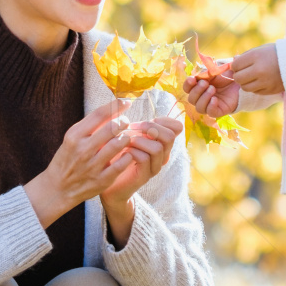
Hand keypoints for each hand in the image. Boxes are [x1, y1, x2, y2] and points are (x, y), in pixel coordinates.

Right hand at [24, 100, 135, 228]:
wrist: (57, 188)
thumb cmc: (67, 159)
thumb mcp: (73, 139)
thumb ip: (90, 126)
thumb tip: (112, 109)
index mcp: (74, 136)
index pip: (99, 114)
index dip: (116, 105)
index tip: (126, 102)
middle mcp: (83, 149)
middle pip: (111, 127)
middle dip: (123, 121)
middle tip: (126, 122)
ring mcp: (92, 166)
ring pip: (118, 144)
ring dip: (126, 138)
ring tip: (126, 137)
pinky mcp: (101, 180)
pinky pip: (122, 164)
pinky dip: (128, 156)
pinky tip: (127, 154)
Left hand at [100, 115, 183, 246]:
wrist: (109, 183)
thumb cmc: (118, 155)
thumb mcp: (128, 135)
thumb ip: (136, 124)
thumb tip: (129, 102)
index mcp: (161, 143)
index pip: (176, 128)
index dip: (164, 120)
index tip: (148, 119)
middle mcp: (162, 155)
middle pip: (169, 136)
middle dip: (150, 127)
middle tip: (133, 127)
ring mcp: (154, 167)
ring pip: (157, 148)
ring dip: (139, 140)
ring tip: (125, 140)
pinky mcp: (143, 176)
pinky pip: (143, 159)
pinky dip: (131, 151)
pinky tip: (122, 151)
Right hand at [185, 62, 239, 117]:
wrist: (239, 85)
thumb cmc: (226, 77)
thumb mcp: (217, 71)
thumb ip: (209, 68)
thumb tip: (206, 62)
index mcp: (198, 87)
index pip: (187, 89)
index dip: (187, 84)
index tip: (192, 79)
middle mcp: (202, 98)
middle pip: (191, 99)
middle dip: (197, 90)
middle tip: (206, 83)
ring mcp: (209, 105)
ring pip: (199, 108)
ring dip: (203, 98)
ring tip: (212, 89)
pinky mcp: (218, 111)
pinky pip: (210, 113)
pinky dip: (210, 106)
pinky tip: (215, 99)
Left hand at [230, 43, 282, 94]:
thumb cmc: (276, 54)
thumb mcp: (261, 50)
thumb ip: (246, 56)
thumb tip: (233, 63)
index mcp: (256, 56)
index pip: (236, 65)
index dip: (235, 65)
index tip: (239, 64)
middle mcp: (259, 70)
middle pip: (238, 78)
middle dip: (238, 75)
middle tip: (243, 72)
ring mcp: (265, 81)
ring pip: (245, 87)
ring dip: (245, 83)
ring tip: (251, 77)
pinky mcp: (270, 90)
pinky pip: (255, 92)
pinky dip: (254, 87)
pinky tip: (260, 81)